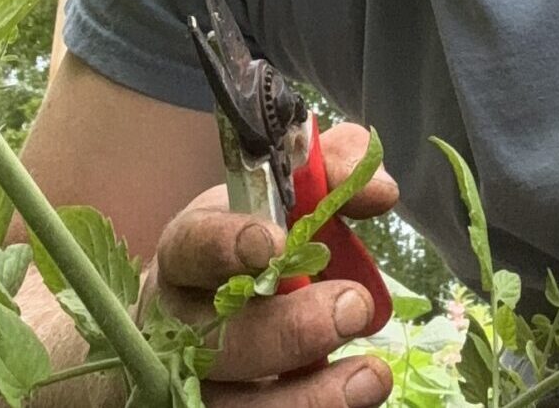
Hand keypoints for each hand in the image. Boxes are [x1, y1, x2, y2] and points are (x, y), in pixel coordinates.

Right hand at [147, 123, 397, 407]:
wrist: (198, 313)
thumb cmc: (248, 247)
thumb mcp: (280, 199)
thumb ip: (330, 174)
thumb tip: (380, 189)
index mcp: (186, 251)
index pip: (194, 246)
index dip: (229, 245)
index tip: (275, 244)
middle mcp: (177, 322)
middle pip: (215, 338)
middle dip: (288, 329)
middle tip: (353, 306)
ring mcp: (192, 380)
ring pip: (232, 403)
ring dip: (306, 397)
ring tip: (371, 376)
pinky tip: (355, 402)